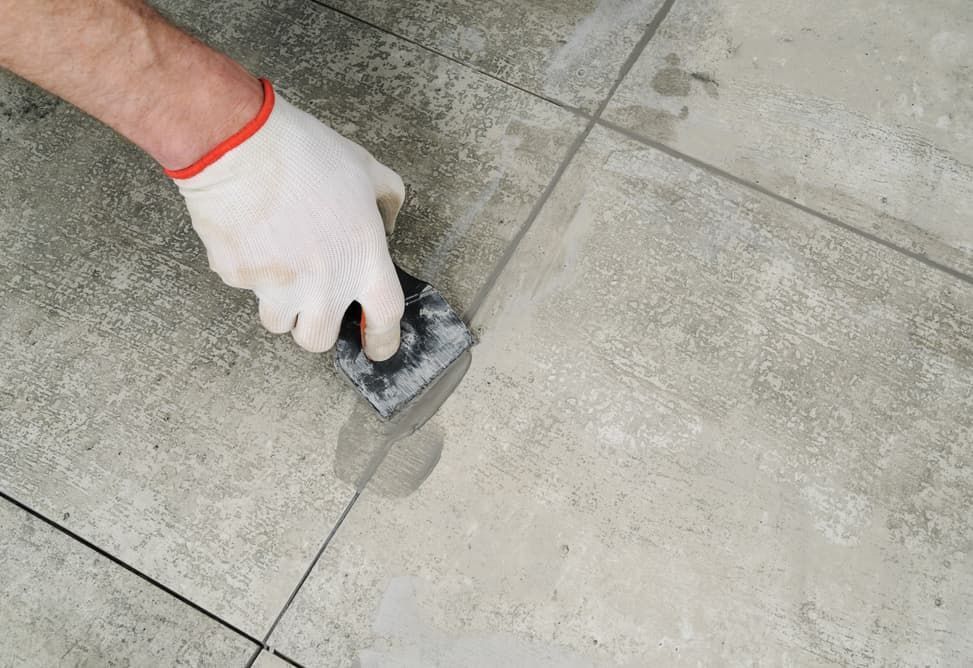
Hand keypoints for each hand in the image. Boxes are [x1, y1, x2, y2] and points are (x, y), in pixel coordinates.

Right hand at [168, 80, 404, 359]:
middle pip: (319, 339)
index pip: (385, 320)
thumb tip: (387, 224)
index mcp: (362, 260)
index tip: (378, 348)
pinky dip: (247, 267)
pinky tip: (250, 231)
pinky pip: (242, 286)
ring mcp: (277, 285)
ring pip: (278, 321)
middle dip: (316, 327)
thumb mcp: (367, 168)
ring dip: (280, 303)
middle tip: (313, 302)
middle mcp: (322, 284)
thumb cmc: (306, 153)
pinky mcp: (237, 276)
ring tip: (278, 262)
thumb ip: (388, 201)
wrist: (240, 144)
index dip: (383, 341)